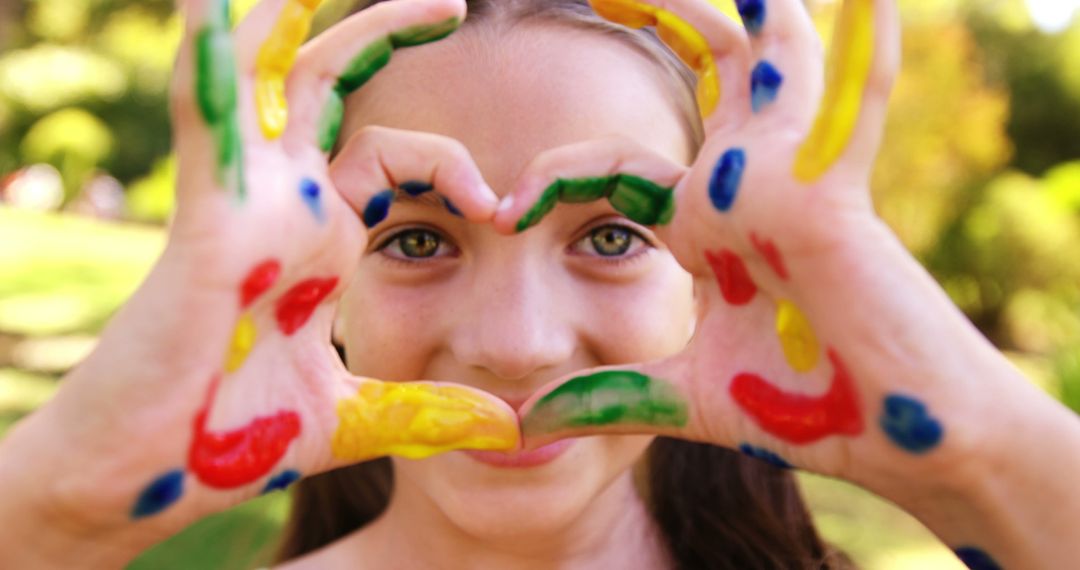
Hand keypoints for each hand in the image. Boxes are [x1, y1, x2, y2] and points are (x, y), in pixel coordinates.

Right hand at [1, 0, 516, 549]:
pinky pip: (206, 116)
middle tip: (453, 4)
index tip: (502, 211)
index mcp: (320, 238)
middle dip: (385, 34)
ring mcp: (244, 202)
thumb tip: (503, 424)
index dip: (451, 167)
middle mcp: (283, 205)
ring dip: (300, 19)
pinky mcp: (208, 217)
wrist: (152, 477)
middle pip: (330, 88)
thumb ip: (424, 407)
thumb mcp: (353, 412)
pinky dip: (210, 57)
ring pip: (267, 77)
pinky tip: (218, 5)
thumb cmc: (233, 436)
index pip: (389, 157)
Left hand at [505, 0, 988, 485]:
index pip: (621, 167)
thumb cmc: (806, 409)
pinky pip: (855, 106)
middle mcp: (750, 184)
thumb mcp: (688, 396)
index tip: (500, 211)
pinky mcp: (834, 196)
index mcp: (710, 224)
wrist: (895, 439)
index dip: (557, 176)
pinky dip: (865, 53)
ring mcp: (794, 179)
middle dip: (666, 19)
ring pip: (772, 59)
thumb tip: (525, 424)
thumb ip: (612, 398)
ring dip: (743, 7)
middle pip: (708, 75)